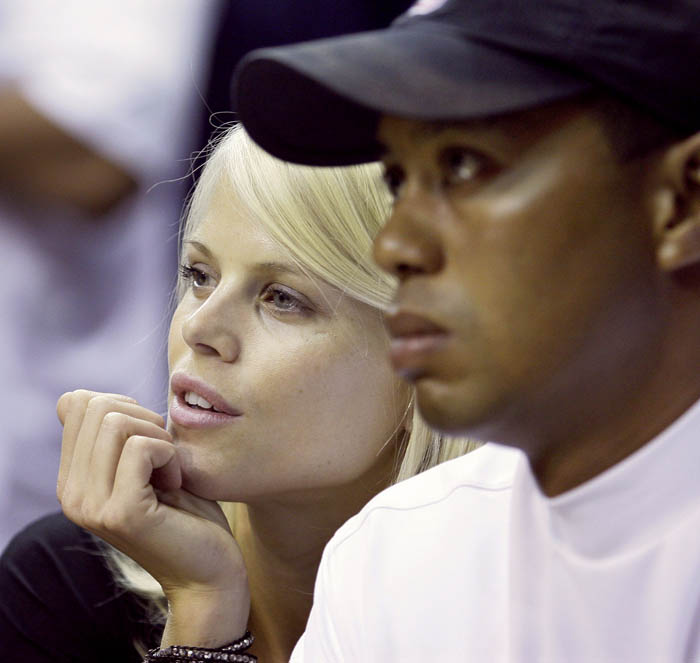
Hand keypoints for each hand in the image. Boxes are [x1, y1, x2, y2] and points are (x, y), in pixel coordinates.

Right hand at [56, 390, 249, 645]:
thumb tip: (84, 396)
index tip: (148, 440)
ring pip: (117, 422)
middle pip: (97, 406)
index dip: (124, 406)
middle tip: (164, 456)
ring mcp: (91, 506)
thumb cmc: (187, 511)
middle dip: (144, 418)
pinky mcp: (120, 513)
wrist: (210, 570)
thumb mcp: (146, 462)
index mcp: (72, 478)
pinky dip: (170, 455)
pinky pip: (142, 448)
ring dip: (159, 438)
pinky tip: (175, 484)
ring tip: (169, 472)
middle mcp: (70, 493)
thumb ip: (115, 434)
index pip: (75, 403)